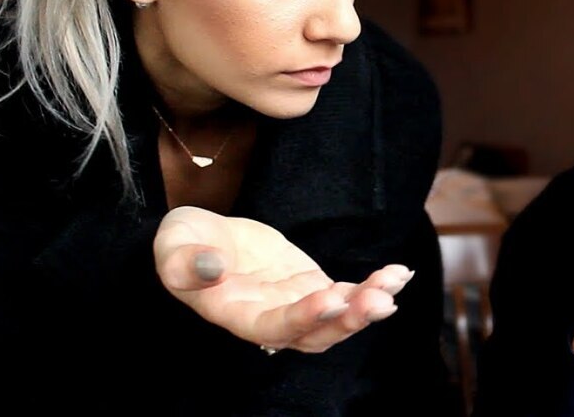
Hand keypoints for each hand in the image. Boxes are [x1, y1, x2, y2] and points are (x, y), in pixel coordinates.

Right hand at [154, 206, 411, 353]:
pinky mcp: (313, 287)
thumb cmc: (183, 244)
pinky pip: (349, 293)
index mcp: (237, 315)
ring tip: (395, 282)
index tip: (331, 298)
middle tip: (380, 300)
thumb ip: (184, 262)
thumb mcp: (173, 246)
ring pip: (339, 318)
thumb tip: (207, 268)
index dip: (304, 318)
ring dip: (368, 304)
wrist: (202, 239)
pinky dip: (375, 286)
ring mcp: (296, 305)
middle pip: (317, 334)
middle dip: (349, 319)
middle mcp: (272, 319)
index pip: (274, 328)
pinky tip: (401, 274)